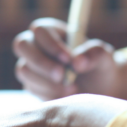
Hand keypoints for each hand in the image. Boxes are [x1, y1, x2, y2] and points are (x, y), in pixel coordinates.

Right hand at [12, 18, 126, 100]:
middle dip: (41, 61)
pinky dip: (49, 93)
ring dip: (46, 81)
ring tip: (73, 89)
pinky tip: (67, 96)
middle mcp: (38, 46)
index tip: (69, 59)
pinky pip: (31, 88)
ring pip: (24, 70)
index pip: (40, 30)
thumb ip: (94, 54)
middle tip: (61, 75)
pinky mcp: (32, 85)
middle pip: (22, 45)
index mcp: (53, 31)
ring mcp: (32, 66)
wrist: (100, 90)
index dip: (51, 44)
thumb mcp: (104, 57)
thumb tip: (78, 63)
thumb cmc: (101, 66)